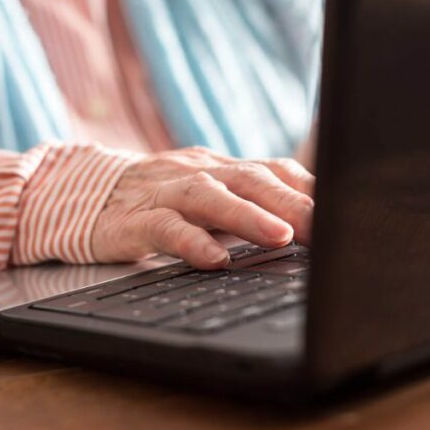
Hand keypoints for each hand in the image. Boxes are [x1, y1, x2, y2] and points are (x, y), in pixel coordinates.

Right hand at [91, 147, 314, 268]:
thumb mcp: (209, 199)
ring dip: (247, 216)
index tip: (346, 210)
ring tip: (280, 236)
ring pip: (209, 196)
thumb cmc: (160, 202)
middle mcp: (199, 173)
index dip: (311, 189)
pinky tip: (214, 260)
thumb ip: (251, 208)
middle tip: (326, 228)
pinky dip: (191, 242)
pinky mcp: (134, 220)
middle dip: (292, 202)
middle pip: (251, 179)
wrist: (83, 194)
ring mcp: (165, 193)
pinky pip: (165, 228)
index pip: (275, 170)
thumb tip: (313, 232)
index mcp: (223, 169)